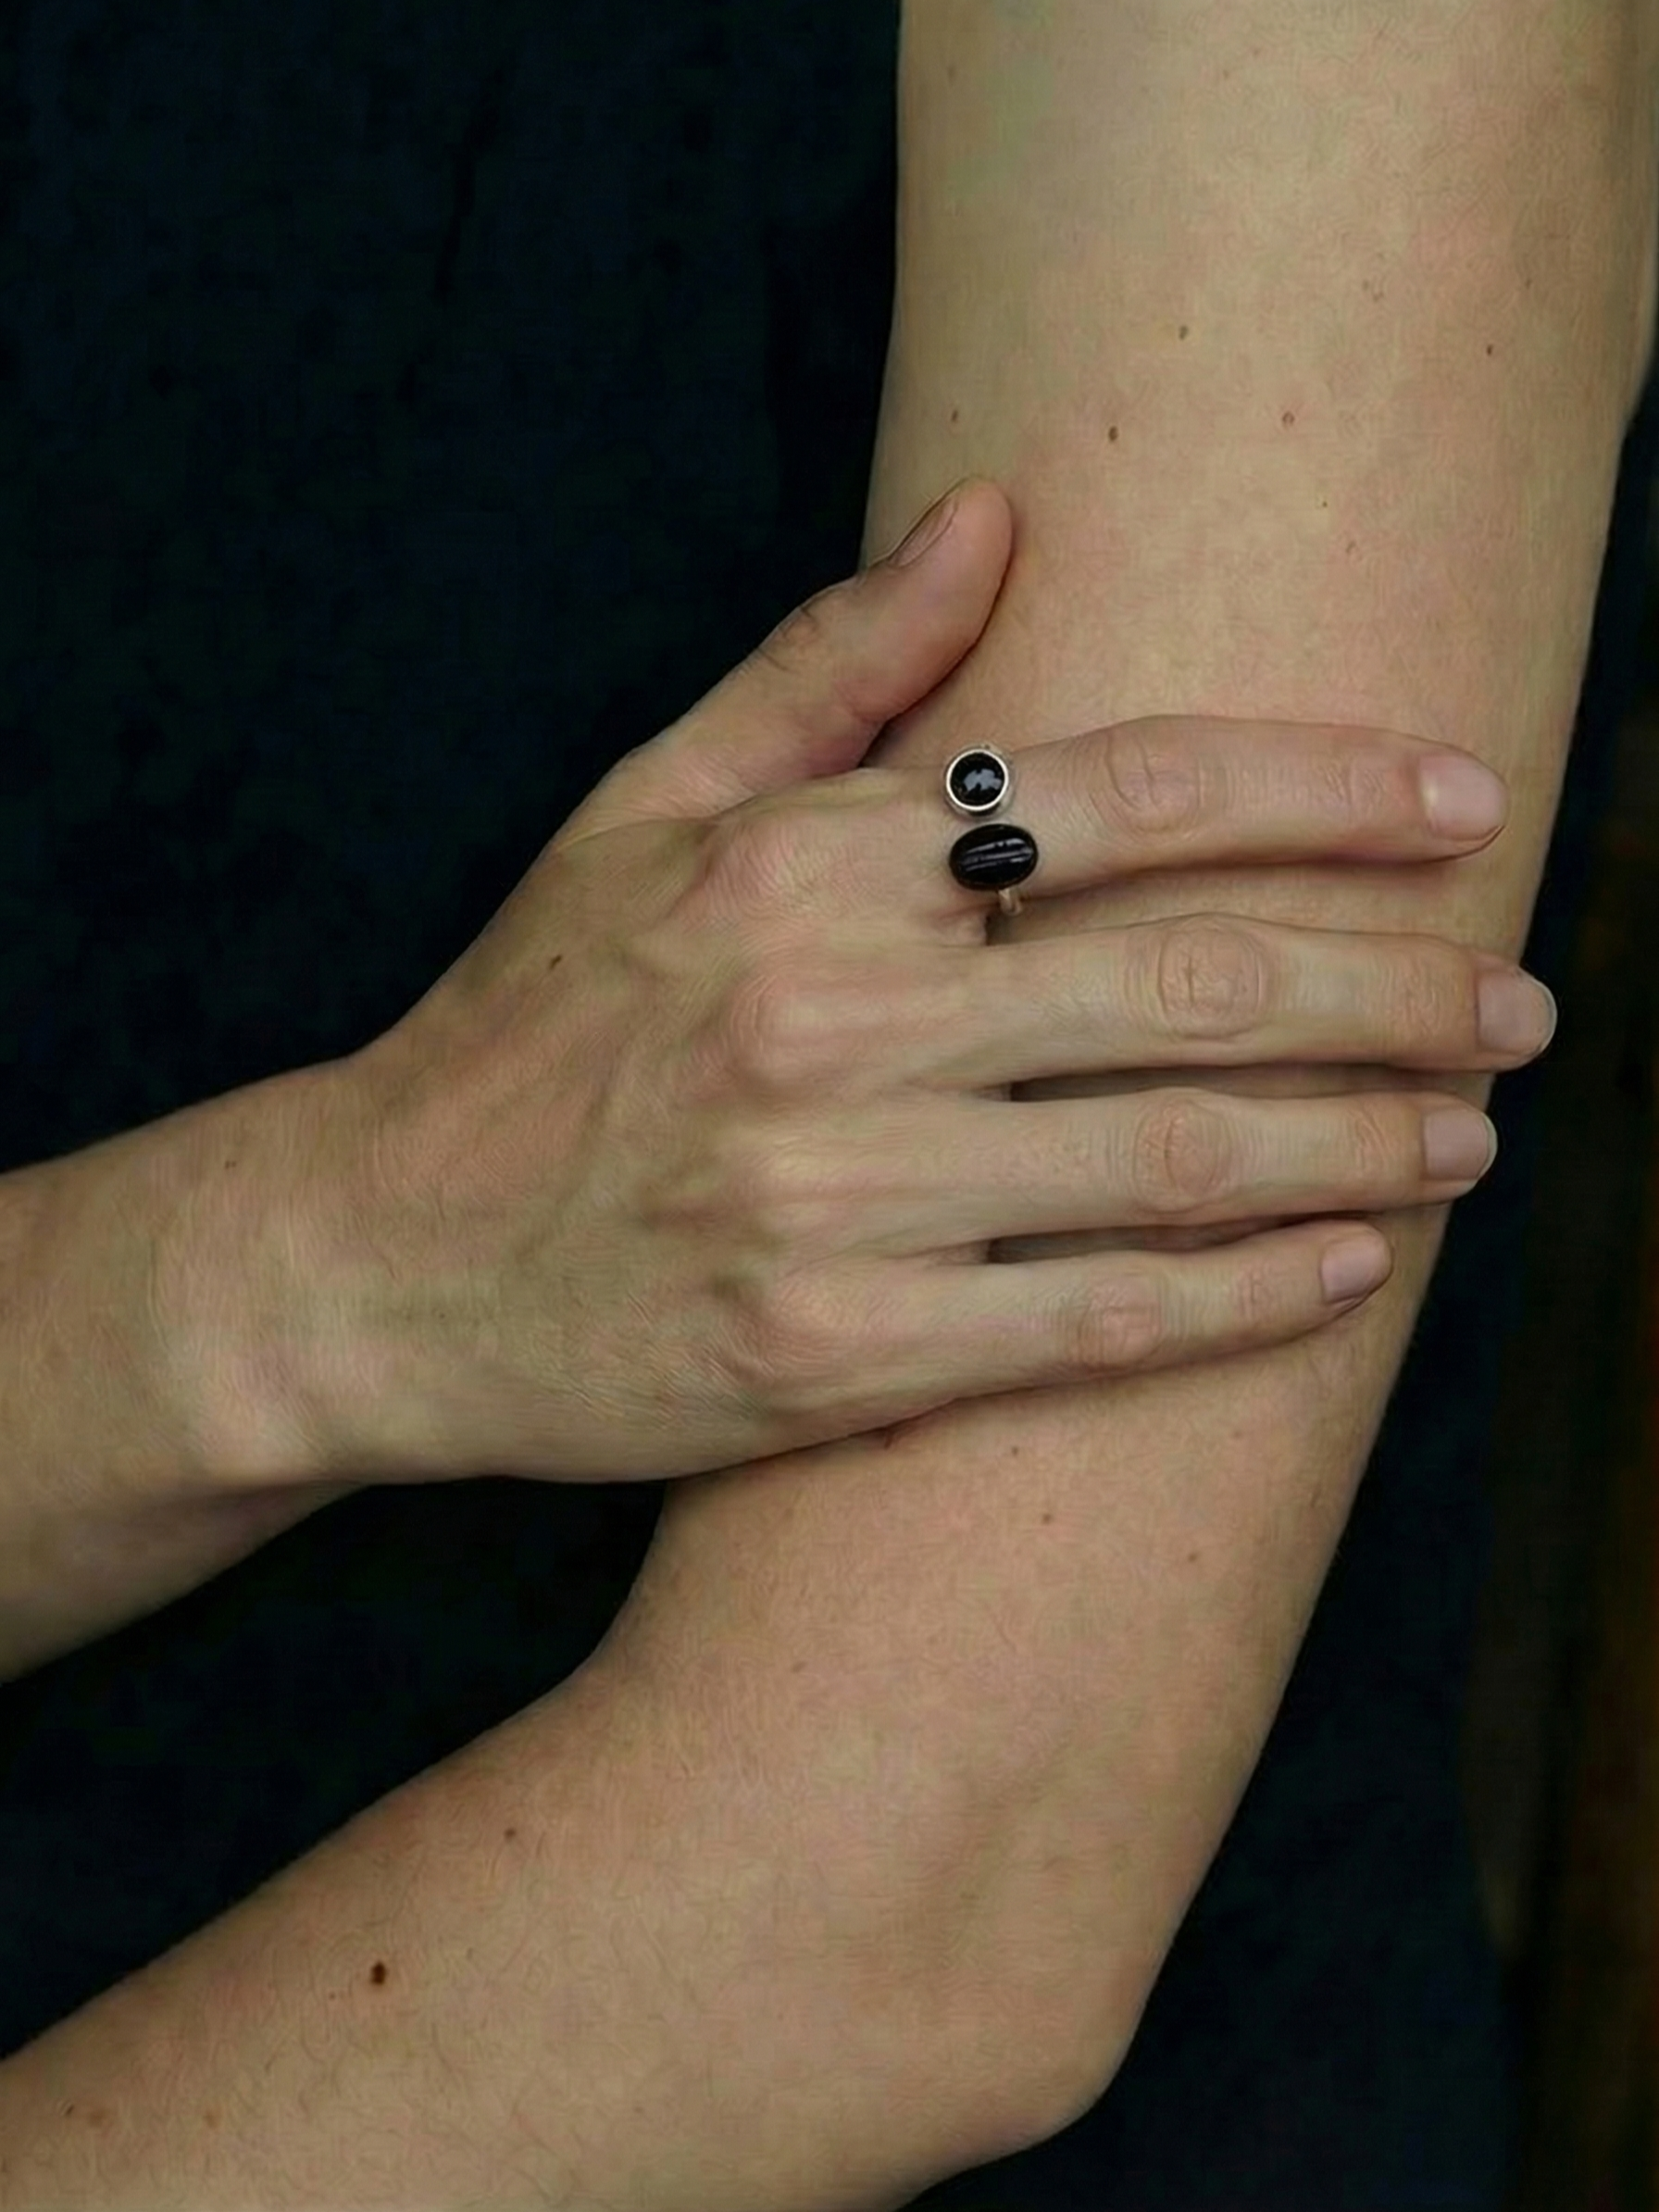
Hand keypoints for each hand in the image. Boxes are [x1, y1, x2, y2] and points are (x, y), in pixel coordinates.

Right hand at [278, 481, 1551, 1484]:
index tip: (1459, 803)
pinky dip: (1242, 1298)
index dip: (1326, 792)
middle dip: (1398, 987)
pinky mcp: (833, 1356)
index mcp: (802, 862)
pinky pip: (1093, 1321)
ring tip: (1470, 1135)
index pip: (1126, 792)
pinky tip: (1345, 1271)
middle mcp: (832, 1018)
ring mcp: (837, 1199)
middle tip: (1522, 999)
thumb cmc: (523, 1026)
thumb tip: (992, 515)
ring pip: (1172, 1160)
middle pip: (1194, 982)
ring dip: (1359, 1144)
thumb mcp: (640, 812)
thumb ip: (825, 669)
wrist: (373, 1261)